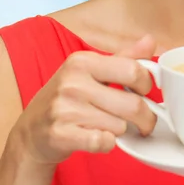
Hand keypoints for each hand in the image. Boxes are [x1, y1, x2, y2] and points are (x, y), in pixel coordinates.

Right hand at [11, 35, 157, 165]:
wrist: (32, 129)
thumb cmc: (68, 96)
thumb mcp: (92, 70)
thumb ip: (124, 57)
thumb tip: (150, 40)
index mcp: (83, 61)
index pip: (133, 70)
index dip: (146, 85)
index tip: (144, 92)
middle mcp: (73, 82)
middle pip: (132, 103)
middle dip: (145, 117)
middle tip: (144, 121)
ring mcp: (65, 109)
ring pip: (120, 126)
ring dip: (122, 131)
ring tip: (111, 126)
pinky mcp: (61, 135)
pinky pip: (103, 142)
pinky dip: (108, 144)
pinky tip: (100, 138)